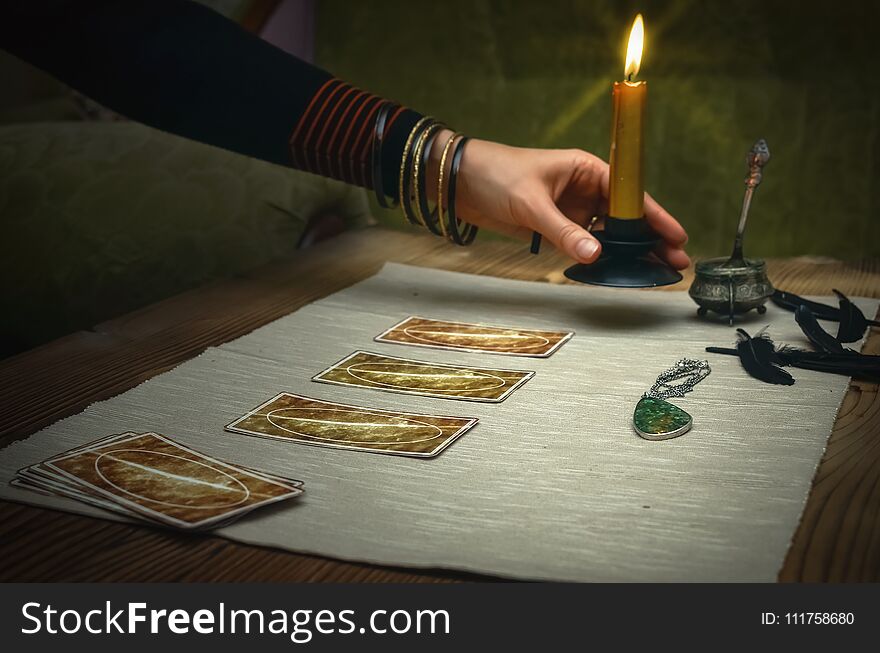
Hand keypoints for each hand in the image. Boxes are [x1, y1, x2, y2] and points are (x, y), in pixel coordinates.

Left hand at [434, 132, 688, 268]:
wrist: (461, 182)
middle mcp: (585, 189)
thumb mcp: (532, 203)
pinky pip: (585, 244)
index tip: (676, 236)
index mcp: (587, 169)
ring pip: (608, 234)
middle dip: (651, 240)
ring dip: (629, 252)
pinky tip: (616, 272)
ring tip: (653, 272)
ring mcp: (572, 210)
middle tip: (675, 263)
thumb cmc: (496, 174)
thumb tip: (595, 255)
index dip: (655, 216)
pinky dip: (600, 258)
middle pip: (626, 217)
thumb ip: (563, 231)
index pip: (630, 194)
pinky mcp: (556, 227)